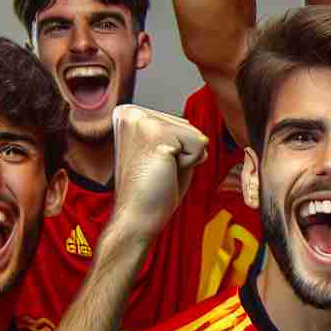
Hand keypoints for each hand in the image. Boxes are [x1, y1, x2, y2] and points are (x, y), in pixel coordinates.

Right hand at [111, 105, 208, 238]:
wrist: (135, 218)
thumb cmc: (150, 191)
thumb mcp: (165, 154)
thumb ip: (180, 136)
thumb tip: (201, 134)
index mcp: (128, 114)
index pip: (178, 122)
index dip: (177, 150)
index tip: (153, 165)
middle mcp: (131, 112)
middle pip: (188, 125)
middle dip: (183, 152)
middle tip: (157, 171)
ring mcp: (142, 121)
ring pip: (195, 133)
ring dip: (186, 158)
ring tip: (160, 171)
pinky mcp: (157, 135)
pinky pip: (200, 144)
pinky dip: (190, 164)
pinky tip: (164, 173)